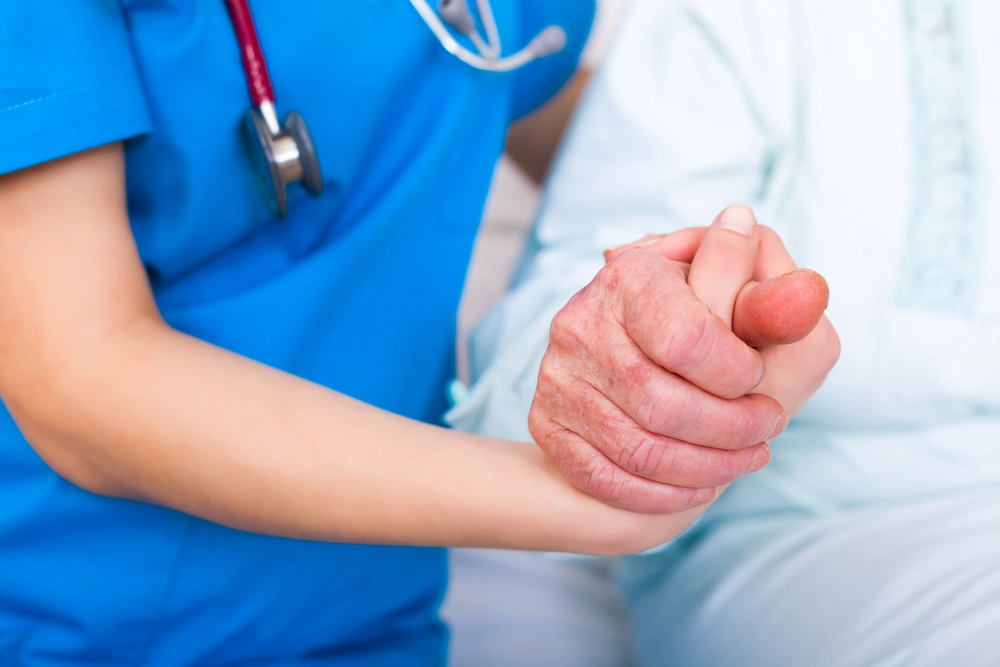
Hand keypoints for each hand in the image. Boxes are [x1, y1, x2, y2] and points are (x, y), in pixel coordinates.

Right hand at [529, 205, 836, 512]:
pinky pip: (606, 479)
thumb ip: (774, 300)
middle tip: (768, 426)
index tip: (758, 379)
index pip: (687, 339)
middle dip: (731, 429)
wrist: (630, 357)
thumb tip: (806, 290)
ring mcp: (558, 377)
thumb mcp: (743, 298)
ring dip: (709, 467)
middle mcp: (581, 322)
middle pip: (662, 404)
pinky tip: (702, 482)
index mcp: (631, 274)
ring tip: (748, 456)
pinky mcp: (547, 424)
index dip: (736, 374)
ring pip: (639, 450)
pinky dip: (665, 493)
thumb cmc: (700, 324)